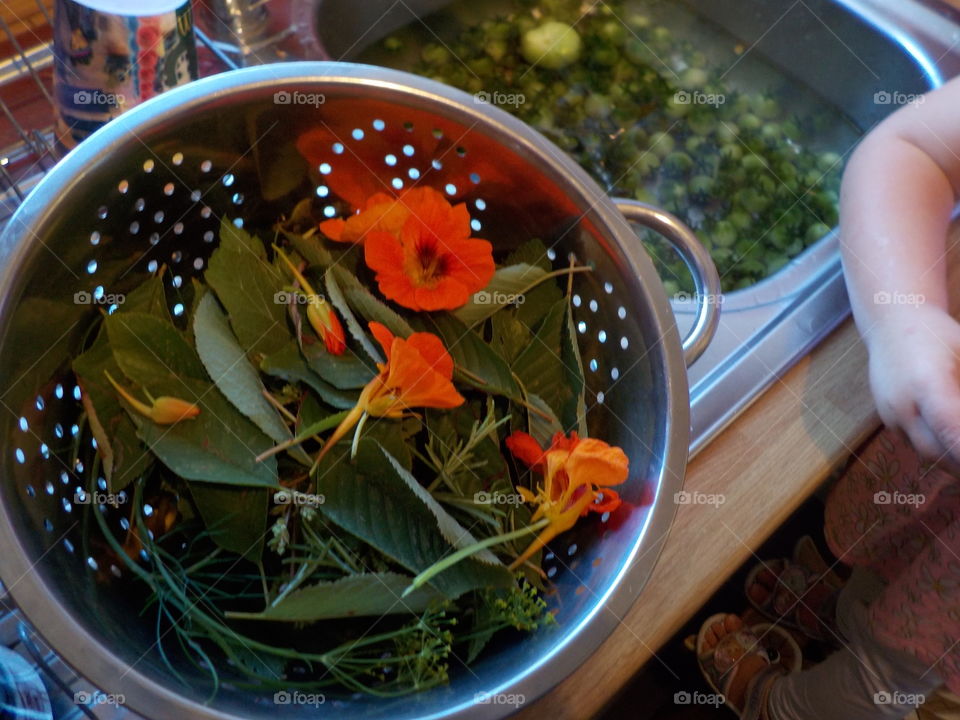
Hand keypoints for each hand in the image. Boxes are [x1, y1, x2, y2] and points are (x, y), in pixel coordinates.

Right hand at [865, 304, 959, 463]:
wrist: (892, 324)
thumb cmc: (940, 335)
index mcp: (927, 384)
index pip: (952, 433)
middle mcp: (902, 405)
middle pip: (940, 452)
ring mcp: (890, 414)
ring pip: (926, 453)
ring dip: (951, 458)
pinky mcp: (886, 419)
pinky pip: (914, 443)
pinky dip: (937, 447)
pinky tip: (951, 439)